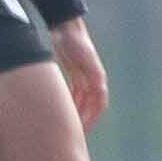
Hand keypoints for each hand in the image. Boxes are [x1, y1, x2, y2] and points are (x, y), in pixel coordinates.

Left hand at [51, 16, 108, 131]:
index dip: (92, 118)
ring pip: (82, 100)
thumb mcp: (85, 57)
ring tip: (67, 125)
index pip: (98, 105)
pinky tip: (61, 109)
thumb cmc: (75, 42)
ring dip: (77, 112)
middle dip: (84, 119)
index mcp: (97, 78)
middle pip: (90, 105)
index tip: (81, 131)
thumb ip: (93, 72)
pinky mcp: (75, 73)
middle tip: (73, 133)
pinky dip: (70, 102)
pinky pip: (75, 92)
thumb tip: (100, 88)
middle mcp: (93, 79)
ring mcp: (84, 76)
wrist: (65, 27)